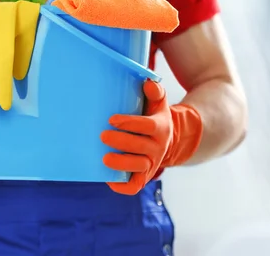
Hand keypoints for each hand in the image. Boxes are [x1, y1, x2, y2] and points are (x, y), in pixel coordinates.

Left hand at [100, 80, 173, 194]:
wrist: (167, 140)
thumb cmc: (153, 116)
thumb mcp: (158, 103)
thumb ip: (155, 92)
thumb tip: (148, 84)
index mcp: (160, 128)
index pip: (148, 126)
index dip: (131, 123)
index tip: (112, 119)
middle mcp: (157, 147)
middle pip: (141, 147)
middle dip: (121, 142)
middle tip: (102, 136)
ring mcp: (151, 163)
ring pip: (139, 168)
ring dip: (121, 164)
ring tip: (104, 158)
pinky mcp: (144, 176)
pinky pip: (135, 186)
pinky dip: (122, 186)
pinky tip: (107, 179)